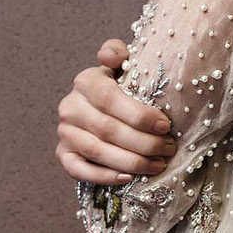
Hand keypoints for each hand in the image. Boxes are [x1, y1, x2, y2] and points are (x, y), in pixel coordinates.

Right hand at [56, 38, 177, 184]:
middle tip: (168, 148)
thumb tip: (112, 56)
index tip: (165, 125)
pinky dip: (105, 176)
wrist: (96, 105)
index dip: (139, 115)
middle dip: (143, 143)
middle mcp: (70, 107)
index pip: (111, 99)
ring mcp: (64, 132)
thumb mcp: (119, 65)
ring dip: (131, 162)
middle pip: (108, 129)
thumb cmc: (118, 85)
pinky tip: (128, 178)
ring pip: (98, 152)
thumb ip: (117, 53)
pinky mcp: (63, 154)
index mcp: (85, 81)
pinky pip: (80, 170)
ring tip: (158, 164)